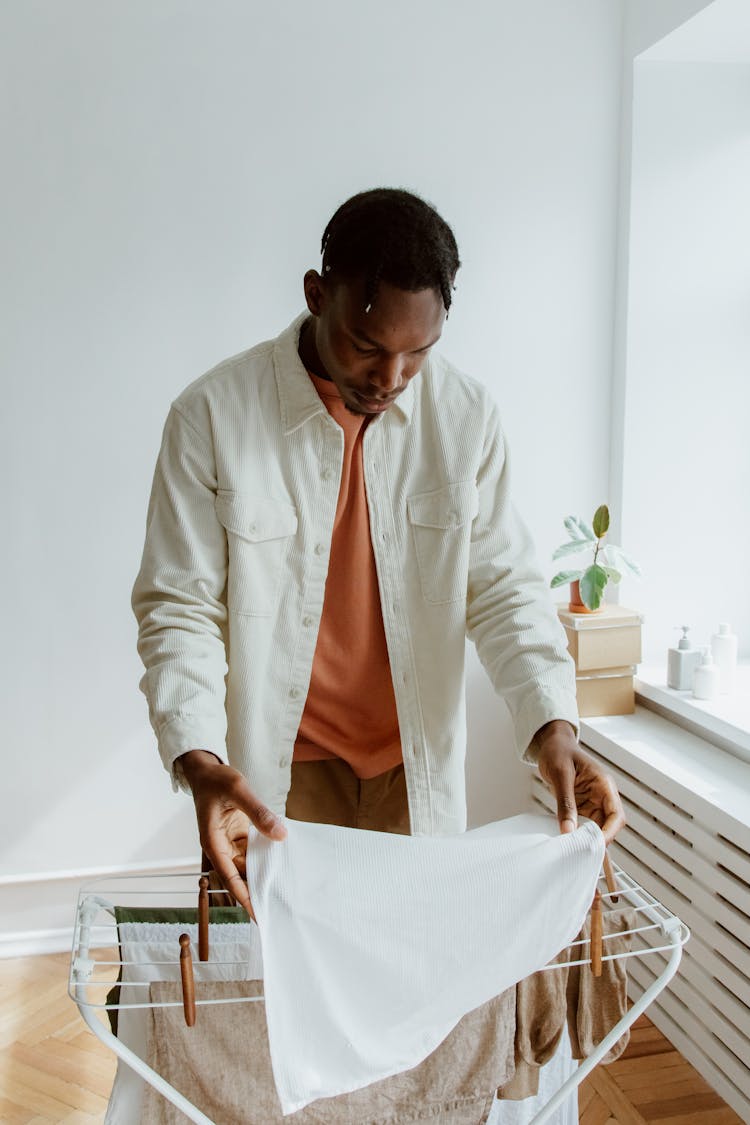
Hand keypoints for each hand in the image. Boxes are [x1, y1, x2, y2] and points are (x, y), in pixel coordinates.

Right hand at [179, 750, 286, 917]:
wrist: (206, 771)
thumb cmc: (216, 780)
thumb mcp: (238, 790)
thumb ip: (258, 812)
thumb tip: (280, 835)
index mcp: (212, 841)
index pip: (229, 876)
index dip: (243, 896)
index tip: (257, 914)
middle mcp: (220, 846)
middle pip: (239, 875)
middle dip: (255, 891)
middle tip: (275, 908)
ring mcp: (229, 842)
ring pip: (247, 865)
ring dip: (261, 876)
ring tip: (281, 891)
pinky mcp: (237, 835)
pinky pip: (251, 852)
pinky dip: (264, 858)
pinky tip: (279, 864)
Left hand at [532, 721, 625, 844]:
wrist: (551, 744)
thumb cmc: (559, 751)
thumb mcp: (560, 775)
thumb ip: (565, 802)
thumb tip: (568, 830)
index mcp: (604, 785)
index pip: (616, 815)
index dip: (609, 833)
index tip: (595, 846)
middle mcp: (602, 796)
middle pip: (608, 826)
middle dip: (597, 841)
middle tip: (581, 854)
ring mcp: (592, 803)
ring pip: (595, 829)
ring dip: (586, 840)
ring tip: (573, 851)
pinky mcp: (581, 807)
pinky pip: (582, 825)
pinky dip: (576, 835)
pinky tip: (567, 842)